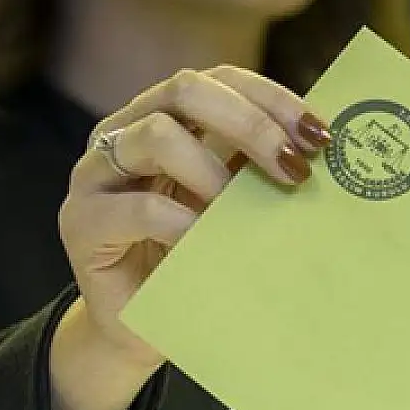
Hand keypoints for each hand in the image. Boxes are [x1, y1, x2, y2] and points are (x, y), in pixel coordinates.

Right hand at [50, 67, 331, 409]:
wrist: (138, 329)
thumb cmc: (195, 260)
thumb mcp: (234, 209)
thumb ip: (259, 173)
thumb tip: (328, 153)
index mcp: (165, 115)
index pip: (221, 79)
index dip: (272, 99)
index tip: (320, 138)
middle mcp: (125, 130)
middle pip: (186, 89)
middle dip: (251, 124)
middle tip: (294, 170)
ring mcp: (95, 173)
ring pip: (156, 135)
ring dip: (213, 172)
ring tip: (242, 212)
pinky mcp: (81, 222)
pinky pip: (135, 208)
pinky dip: (182, 224)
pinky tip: (208, 244)